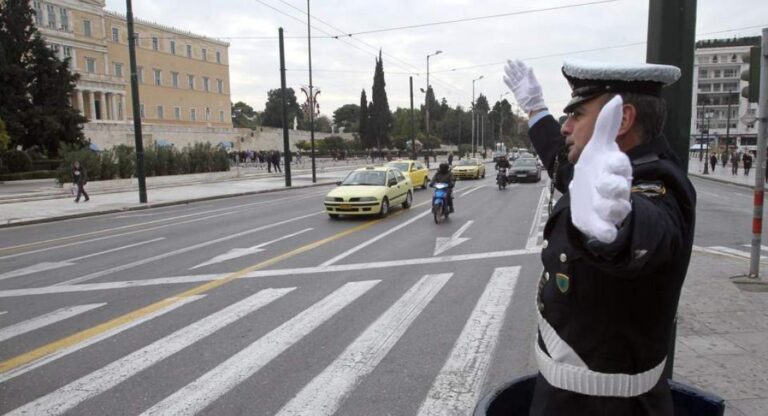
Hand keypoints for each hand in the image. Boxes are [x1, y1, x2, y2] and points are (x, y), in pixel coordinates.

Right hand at [503, 60, 546, 113]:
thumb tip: (530, 67)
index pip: (523, 69)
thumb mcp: (534, 84)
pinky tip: (504, 77)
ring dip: (509, 72)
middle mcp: (523, 81)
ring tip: (505, 67)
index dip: (520, 64)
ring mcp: (519, 86)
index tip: (516, 59)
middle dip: (512, 66)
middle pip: (516, 71)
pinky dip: (507, 81)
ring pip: (512, 77)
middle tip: (508, 60)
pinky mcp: (515, 91)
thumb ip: (531, 76)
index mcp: (528, 78)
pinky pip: (510, 85)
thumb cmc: (536, 95)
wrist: (532, 105)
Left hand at [568, 95, 632, 243]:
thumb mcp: (598, 148)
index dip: (615, 165)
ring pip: (617, 210)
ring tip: (598, 206)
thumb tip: (616, 97)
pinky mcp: (603, 225)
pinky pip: (610, 232)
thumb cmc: (597, 170)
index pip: (620, 166)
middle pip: (620, 189)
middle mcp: (617, 189)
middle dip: (612, 187)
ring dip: (609, 208)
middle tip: (600, 184)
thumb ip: (607, 125)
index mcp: (616, 170)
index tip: (607, 163)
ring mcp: (611, 208)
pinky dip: (607, 234)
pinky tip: (604, 234)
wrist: (589, 197)